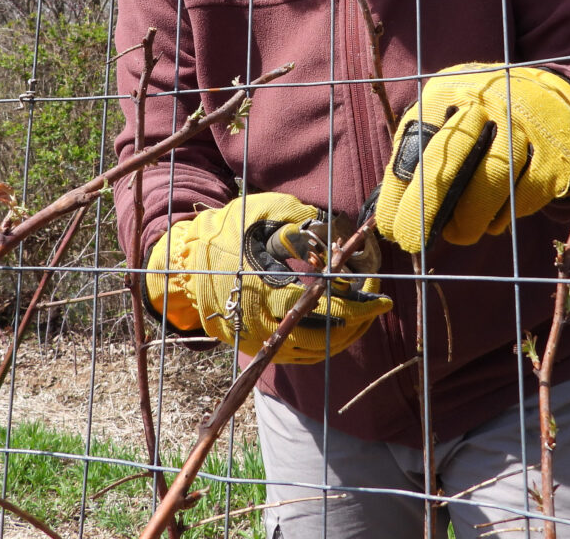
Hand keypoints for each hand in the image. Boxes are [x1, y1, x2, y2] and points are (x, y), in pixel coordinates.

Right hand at [144, 193, 391, 363]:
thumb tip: (332, 234)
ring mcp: (257, 339)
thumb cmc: (227, 231)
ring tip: (362, 317)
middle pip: (324, 337)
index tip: (384, 299)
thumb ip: (298, 223)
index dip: (359, 306)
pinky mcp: (252, 345)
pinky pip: (295, 354)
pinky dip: (320, 344)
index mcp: (268, 290)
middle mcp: (263, 323)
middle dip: (357, 323)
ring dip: (341, 336)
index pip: (325, 308)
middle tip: (379, 308)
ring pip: (312, 351)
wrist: (186, 260)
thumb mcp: (264, 213)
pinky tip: (335, 328)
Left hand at [375, 64, 569, 249]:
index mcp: (448, 93)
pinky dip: (502, 216)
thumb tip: (389, 211)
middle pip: (448, 164)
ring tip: (457, 233)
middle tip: (411, 240)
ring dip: (468, 220)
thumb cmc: (482, 117)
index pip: (414, 145)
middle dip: (425, 210)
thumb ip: (418, 152)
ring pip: (489, 186)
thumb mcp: (446, 113)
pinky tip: (492, 218)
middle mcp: (485, 105)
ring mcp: (522, 130)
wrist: (553, 99)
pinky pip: (521, 198)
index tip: (390, 224)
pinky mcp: (553, 157)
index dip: (398, 190)